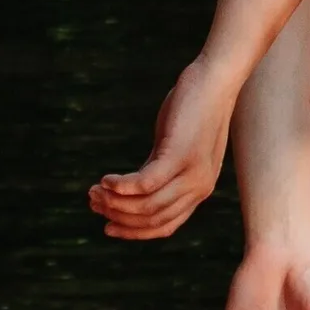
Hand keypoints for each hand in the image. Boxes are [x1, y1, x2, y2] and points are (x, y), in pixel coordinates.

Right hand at [87, 58, 232, 240]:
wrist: (216, 78)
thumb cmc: (193, 109)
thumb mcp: (177, 146)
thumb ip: (159, 170)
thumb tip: (132, 189)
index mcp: (198, 190)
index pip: (163, 227)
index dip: (133, 231)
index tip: (108, 226)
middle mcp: (198, 188)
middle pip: (152, 219)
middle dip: (118, 216)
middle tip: (94, 203)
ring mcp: (191, 173)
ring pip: (146, 206)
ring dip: (115, 203)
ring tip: (94, 191)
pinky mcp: (180, 155)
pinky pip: (145, 183)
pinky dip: (122, 186)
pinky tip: (106, 180)